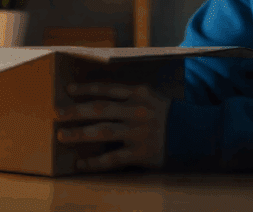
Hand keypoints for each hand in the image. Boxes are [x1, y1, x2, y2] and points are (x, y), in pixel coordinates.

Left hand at [55, 82, 169, 172]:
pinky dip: (95, 161)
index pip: (107, 89)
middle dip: (76, 110)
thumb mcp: (153, 97)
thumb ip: (131, 97)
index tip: (68, 89)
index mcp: (139, 94)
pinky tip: (81, 163)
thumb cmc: (170, 115)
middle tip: (57, 112)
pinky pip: (112, 158)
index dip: (86, 88)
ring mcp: (138, 132)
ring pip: (102, 131)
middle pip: (100, 108)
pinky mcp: (140, 153)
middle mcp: (137, 111)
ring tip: (62, 135)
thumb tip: (102, 98)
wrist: (196, 135)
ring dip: (80, 133)